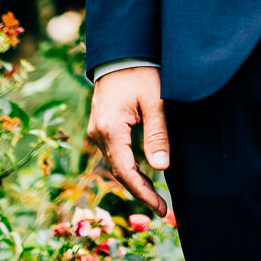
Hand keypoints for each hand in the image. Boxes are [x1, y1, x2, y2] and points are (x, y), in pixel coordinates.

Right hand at [88, 66, 170, 215]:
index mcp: (110, 129)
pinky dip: (129, 168)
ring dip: (135, 182)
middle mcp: (98, 133)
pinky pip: (115, 154)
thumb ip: (157, 134)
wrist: (122, 50)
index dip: (144, 193)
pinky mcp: (102, 126)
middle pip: (119, 172)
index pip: (126, 172)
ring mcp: (97, 130)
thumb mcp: (156, 100)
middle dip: (140, 192)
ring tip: (156, 198)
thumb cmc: (142, 71)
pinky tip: (144, 176)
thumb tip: (160, 168)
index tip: (162, 208)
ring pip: (116, 164)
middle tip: (163, 210)